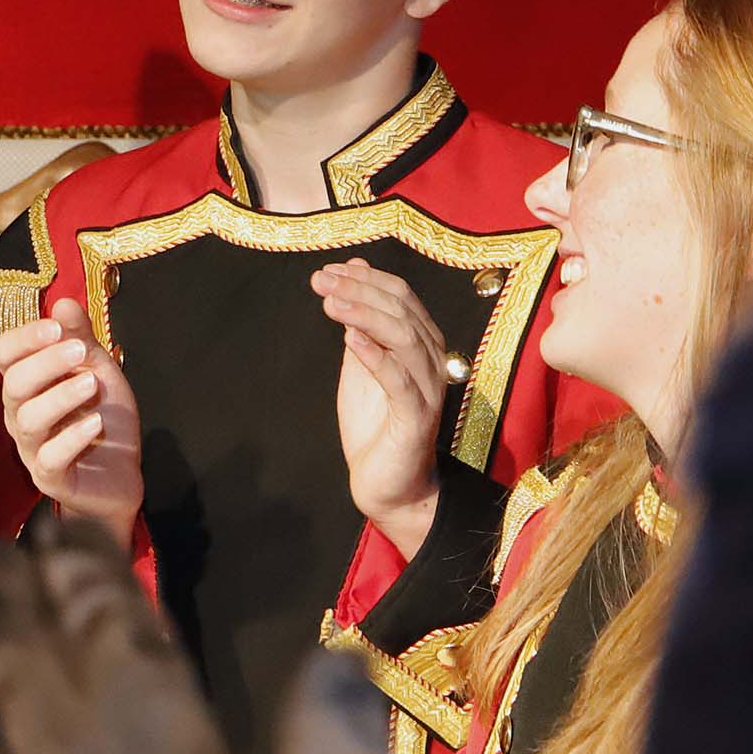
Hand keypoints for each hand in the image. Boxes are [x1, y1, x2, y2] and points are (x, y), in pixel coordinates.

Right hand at [0, 299, 143, 537]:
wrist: (121, 474)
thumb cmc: (102, 419)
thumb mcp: (98, 371)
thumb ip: (81, 339)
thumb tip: (63, 303)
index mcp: (28, 383)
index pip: (5, 354)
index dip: (25, 337)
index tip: (56, 327)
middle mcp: (21, 413)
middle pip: (14, 383)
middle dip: (46, 363)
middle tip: (80, 351)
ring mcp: (32, 447)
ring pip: (28, 419)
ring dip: (61, 397)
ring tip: (92, 385)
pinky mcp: (50, 478)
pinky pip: (49, 458)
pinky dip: (72, 439)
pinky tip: (95, 424)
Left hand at [314, 259, 450, 555]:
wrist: (387, 484)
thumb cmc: (374, 424)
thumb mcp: (360, 365)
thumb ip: (359, 325)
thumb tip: (352, 275)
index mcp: (420, 345)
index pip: (400, 298)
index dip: (365, 279)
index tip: (328, 269)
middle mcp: (432, 362)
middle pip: (401, 311)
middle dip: (359, 290)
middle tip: (320, 280)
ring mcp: (427, 390)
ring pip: (405, 339)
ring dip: (365, 315)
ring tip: (330, 302)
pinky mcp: (417, 419)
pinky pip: (400, 381)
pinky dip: (376, 356)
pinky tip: (350, 339)